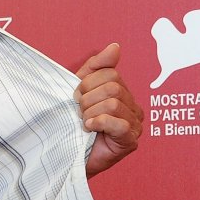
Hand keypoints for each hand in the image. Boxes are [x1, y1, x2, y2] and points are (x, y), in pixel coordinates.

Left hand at [74, 43, 143, 177]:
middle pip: (112, 88)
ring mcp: (135, 125)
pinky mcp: (130, 141)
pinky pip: (117, 123)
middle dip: (87, 99)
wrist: (64, 152)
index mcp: (123, 92)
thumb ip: (97, 67)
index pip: (109, 73)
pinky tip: (89, 129)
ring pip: (113, 104)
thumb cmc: (72, 120)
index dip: (86, 83)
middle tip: (79, 112)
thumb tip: (115, 46)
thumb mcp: (80, 88)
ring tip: (84, 123)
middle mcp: (134, 107)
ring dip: (90, 113)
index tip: (76, 98)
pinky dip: (98, 123)